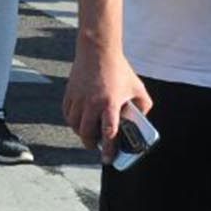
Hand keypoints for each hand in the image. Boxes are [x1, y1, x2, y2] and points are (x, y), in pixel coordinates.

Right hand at [63, 47, 152, 161]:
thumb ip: (143, 107)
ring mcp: (78, 98)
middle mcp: (91, 103)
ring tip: (88, 134)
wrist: (97, 51)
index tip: (109, 159)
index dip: (108, 149)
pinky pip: (67, 114)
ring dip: (81, 133)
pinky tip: (80, 121)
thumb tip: (140, 122)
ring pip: (74, 125)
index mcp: (110, 103)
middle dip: (91, 144)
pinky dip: (73, 121)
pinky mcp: (70, 93)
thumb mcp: (138, 88)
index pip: (108, 133)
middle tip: (96, 147)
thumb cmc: (119, 70)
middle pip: (86, 133)